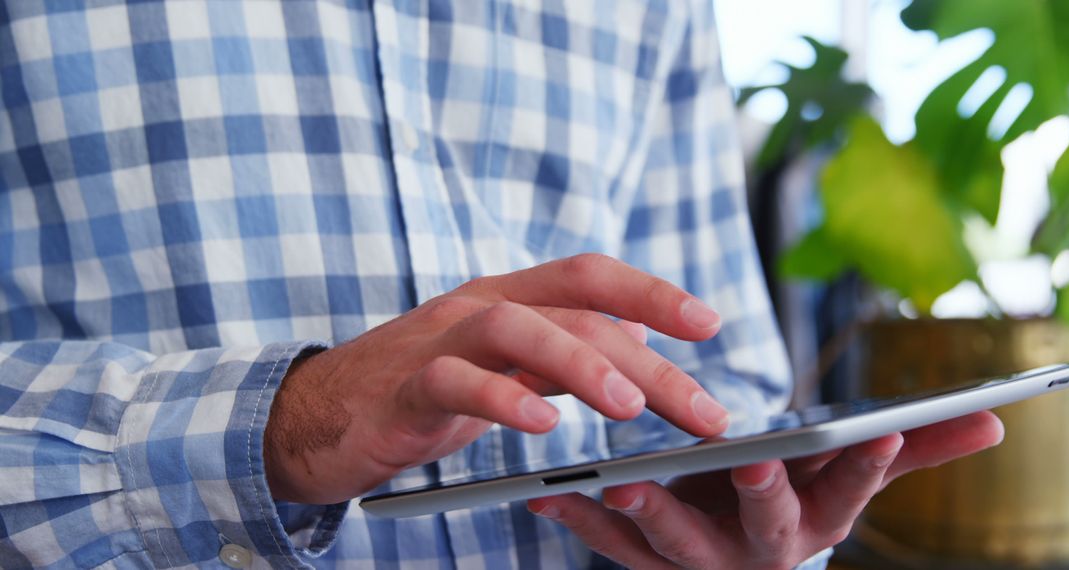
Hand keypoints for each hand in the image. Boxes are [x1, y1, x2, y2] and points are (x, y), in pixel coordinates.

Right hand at [263, 254, 731, 503]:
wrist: (315, 417)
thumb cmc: (418, 391)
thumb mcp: (503, 366)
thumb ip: (565, 349)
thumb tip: (640, 340)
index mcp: (508, 299)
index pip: (589, 278)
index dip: (652, 292)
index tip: (710, 324)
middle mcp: (478, 307)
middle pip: (573, 314)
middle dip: (648, 363)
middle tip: (704, 412)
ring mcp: (437, 341)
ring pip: (514, 328)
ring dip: (580, 364)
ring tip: (629, 408)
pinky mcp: (403, 388)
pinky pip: (453, 382)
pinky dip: (500, 399)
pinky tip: (541, 426)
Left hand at [527, 410, 1003, 568]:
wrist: (734, 550)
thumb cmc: (793, 497)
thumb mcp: (846, 478)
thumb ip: (908, 450)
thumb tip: (993, 421)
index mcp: (814, 520)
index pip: (851, 491)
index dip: (870, 465)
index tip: (880, 431)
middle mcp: (759, 549)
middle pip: (763, 525)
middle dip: (760, 494)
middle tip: (749, 461)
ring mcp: (699, 561)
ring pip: (674, 543)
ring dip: (647, 514)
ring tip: (616, 482)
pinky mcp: (645, 562)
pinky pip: (608, 549)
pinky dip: (576, 522)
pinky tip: (547, 494)